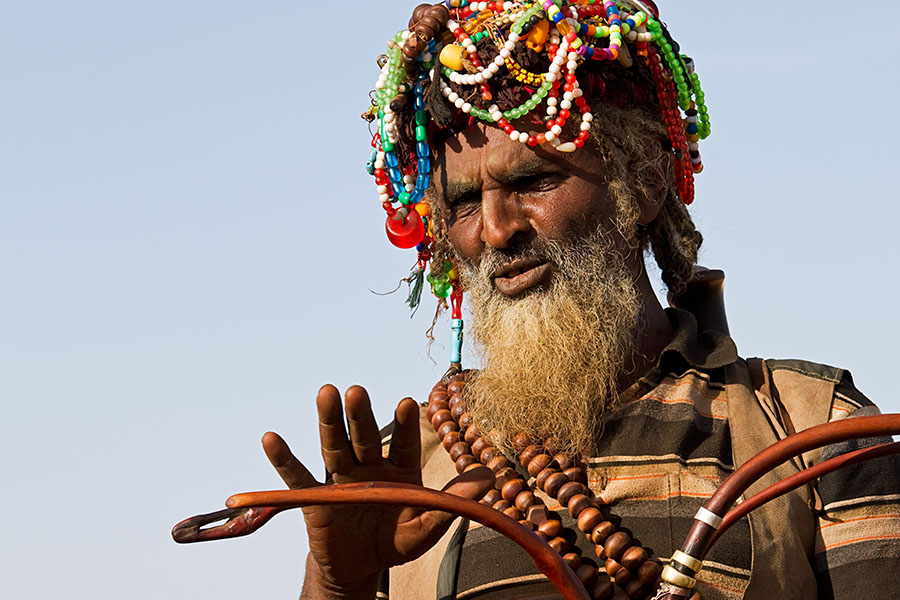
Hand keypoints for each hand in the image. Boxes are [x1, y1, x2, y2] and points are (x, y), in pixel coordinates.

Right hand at [263, 384, 491, 598]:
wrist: (361, 567)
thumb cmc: (397, 540)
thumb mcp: (428, 525)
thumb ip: (455, 501)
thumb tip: (491, 477)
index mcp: (400, 469)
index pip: (404, 443)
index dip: (405, 424)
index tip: (406, 402)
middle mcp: (370, 466)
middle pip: (365, 436)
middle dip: (361, 415)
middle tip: (356, 390)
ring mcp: (341, 479)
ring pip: (334, 446)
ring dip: (328, 421)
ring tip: (325, 392)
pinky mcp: (314, 497)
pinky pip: (298, 477)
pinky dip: (284, 459)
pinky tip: (271, 438)